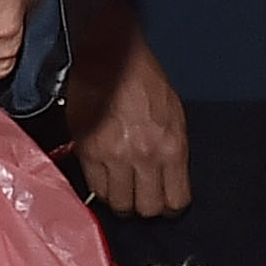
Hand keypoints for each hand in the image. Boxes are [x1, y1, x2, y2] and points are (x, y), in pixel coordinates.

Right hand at [69, 25, 190, 217]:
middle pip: (148, 209)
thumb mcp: (174, 114)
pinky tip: (104, 177)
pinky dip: (101, 188)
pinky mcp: (90, 152)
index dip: (169, 207)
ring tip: (120, 188)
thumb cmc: (144, 79)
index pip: (176, 201)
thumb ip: (172, 150)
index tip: (164, 203)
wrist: (111, 56)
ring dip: (121, 201)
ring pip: (120, 205)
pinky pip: (96, 188)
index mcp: (173, 147)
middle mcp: (146, 156)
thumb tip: (168, 178)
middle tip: (139, 198)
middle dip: (144, 207)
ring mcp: (116, 157)